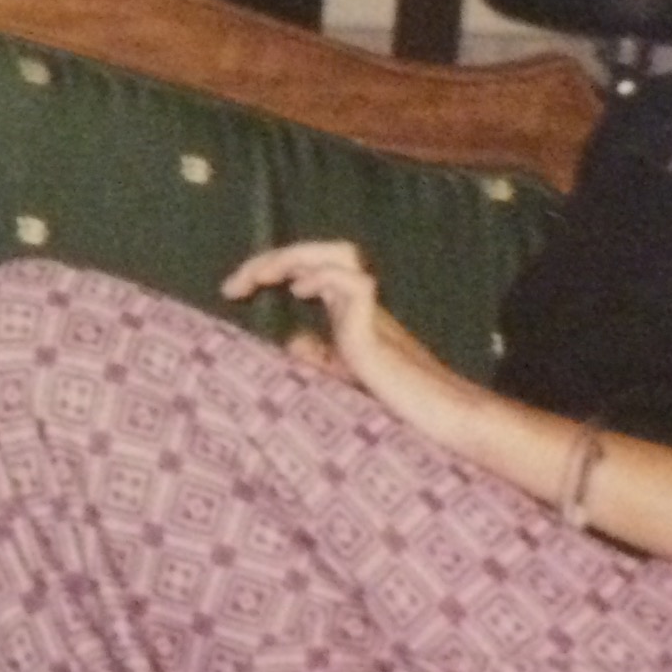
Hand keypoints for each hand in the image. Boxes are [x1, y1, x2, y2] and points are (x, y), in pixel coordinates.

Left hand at [220, 240, 459, 426]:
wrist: (441, 419)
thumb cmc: (398, 403)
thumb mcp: (345, 378)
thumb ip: (321, 357)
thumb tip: (293, 339)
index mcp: (349, 312)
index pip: (307, 270)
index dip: (268, 270)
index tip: (230, 291)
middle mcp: (361, 305)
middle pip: (322, 252)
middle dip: (273, 258)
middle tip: (233, 285)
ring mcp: (372, 313)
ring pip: (341, 255)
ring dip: (296, 257)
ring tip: (263, 276)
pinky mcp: (378, 330)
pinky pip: (356, 283)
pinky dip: (324, 279)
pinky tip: (300, 293)